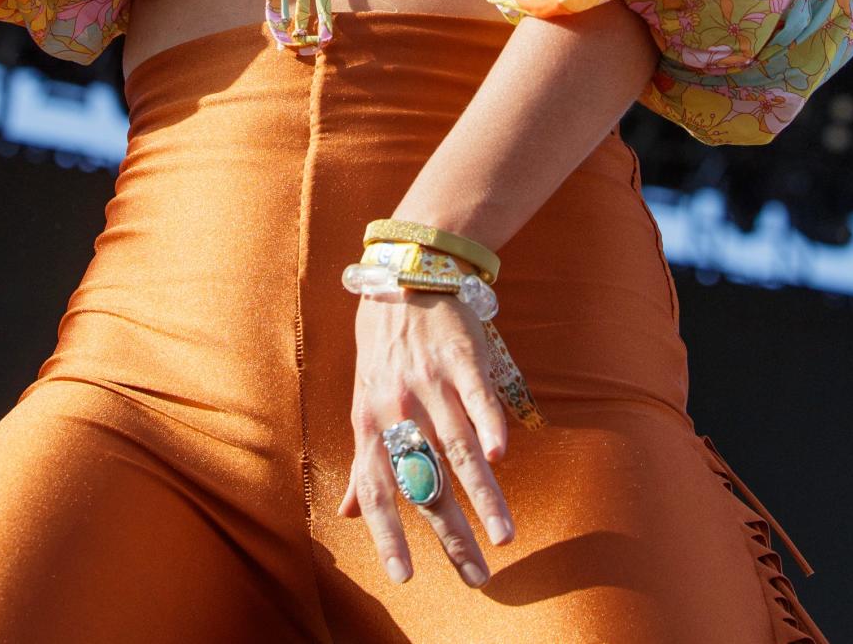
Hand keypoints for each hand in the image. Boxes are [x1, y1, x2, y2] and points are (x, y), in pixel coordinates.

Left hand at [338, 288, 513, 587]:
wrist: (405, 275)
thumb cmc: (383, 347)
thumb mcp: (362, 401)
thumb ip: (362, 461)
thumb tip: (350, 514)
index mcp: (371, 423)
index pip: (378, 488)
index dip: (388, 533)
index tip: (403, 577)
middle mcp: (399, 407)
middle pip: (426, 480)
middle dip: (450, 534)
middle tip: (476, 577)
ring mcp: (430, 381)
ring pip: (457, 447)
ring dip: (483, 495)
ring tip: (503, 535)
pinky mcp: (461, 356)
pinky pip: (477, 395)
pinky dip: (489, 423)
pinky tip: (501, 455)